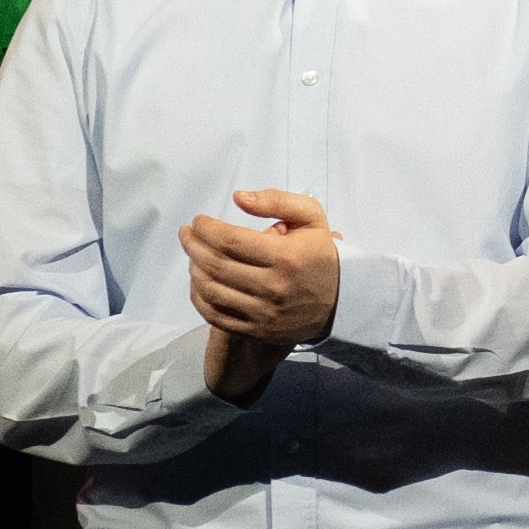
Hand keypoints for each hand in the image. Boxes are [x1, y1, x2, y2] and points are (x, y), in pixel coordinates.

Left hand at [180, 183, 342, 395]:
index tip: (198, 221)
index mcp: (286, 257)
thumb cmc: (320, 254)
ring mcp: (264, 313)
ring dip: (194, 269)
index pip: (231, 241)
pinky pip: (215, 315)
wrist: (341, 301)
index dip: (207, 229)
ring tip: (192, 254)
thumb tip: (238, 197)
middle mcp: (273, 287)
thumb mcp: (311, 218)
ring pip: (211, 291)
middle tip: (187, 233)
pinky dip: (199, 297)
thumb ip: (276, 201)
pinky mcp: (257, 331)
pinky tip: (198, 281)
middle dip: (193, 245)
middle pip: (216, 265)